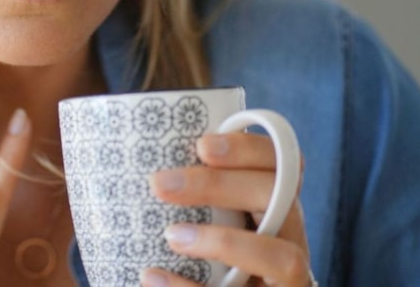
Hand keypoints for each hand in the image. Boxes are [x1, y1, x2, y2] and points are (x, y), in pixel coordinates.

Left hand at [143, 133, 311, 286]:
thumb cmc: (197, 258)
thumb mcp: (202, 218)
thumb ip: (188, 193)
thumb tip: (129, 162)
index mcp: (275, 206)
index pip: (284, 162)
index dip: (250, 149)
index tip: (201, 146)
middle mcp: (291, 239)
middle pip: (282, 199)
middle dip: (220, 185)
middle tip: (160, 184)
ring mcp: (287, 280)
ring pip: (285, 258)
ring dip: (226, 242)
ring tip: (171, 236)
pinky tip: (152, 277)